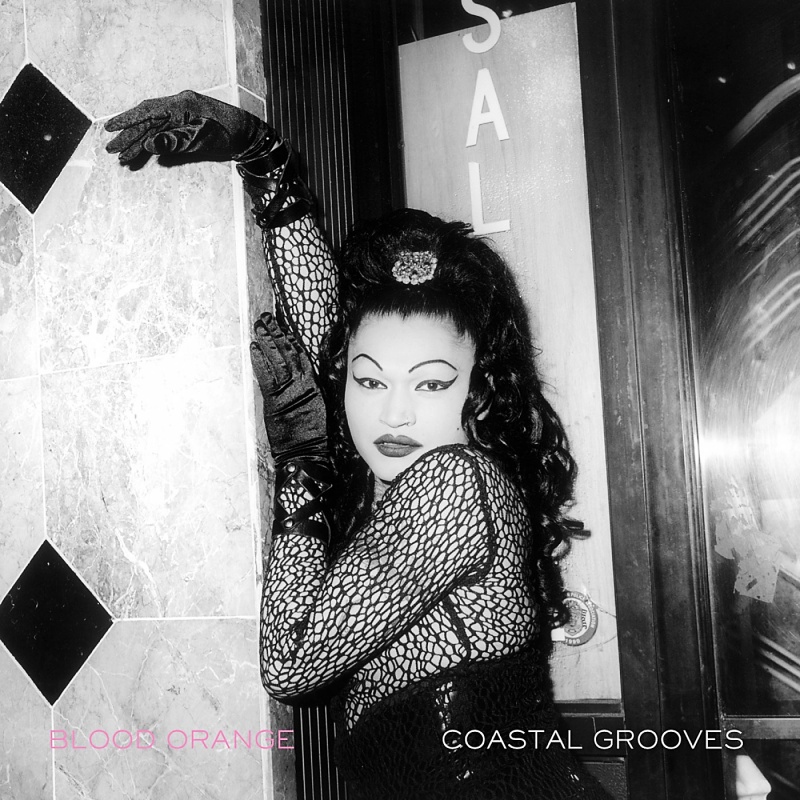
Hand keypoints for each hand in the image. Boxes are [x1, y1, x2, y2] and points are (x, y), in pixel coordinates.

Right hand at [105, 90, 265, 164]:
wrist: (249, 135)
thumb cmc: (230, 134)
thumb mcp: (202, 139)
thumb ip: (175, 142)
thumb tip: (149, 145)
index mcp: (181, 103)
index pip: (147, 110)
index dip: (126, 120)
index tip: (110, 129)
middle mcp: (179, 106)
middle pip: (147, 121)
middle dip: (129, 136)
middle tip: (111, 150)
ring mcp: (183, 116)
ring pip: (154, 130)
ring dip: (139, 143)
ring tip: (122, 156)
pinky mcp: (187, 126)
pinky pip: (165, 134)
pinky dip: (153, 144)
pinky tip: (143, 152)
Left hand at [250, 313, 327, 464]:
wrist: (306, 453)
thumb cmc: (312, 435)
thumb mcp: (317, 407)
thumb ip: (309, 388)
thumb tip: (302, 372)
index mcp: (313, 383)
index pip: (300, 353)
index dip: (289, 337)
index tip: (281, 322)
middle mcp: (301, 383)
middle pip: (286, 352)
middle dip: (275, 333)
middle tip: (265, 318)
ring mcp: (288, 391)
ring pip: (276, 360)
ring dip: (266, 341)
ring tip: (258, 326)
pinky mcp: (274, 400)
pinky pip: (265, 376)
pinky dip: (259, 361)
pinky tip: (253, 348)